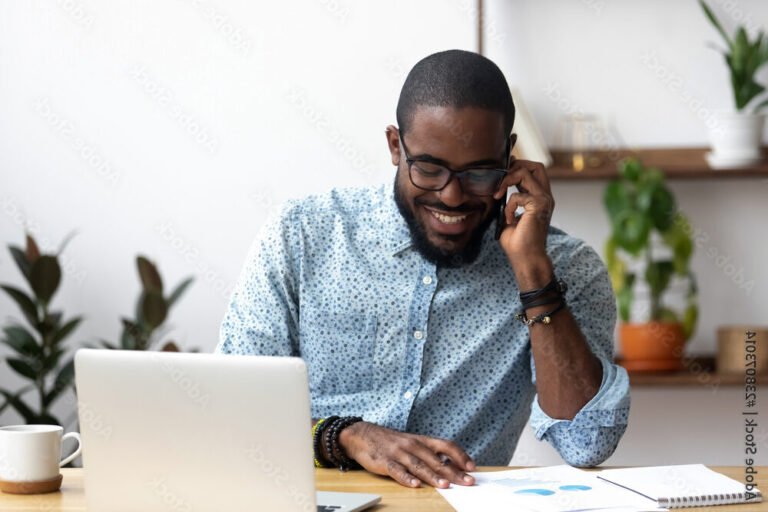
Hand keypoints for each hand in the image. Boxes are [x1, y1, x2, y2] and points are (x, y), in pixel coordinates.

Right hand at [339, 421, 475, 487]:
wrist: (363, 435)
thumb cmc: (391, 441)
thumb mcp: (412, 442)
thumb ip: (430, 452)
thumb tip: (451, 463)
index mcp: (421, 440)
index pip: (446, 445)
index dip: (460, 455)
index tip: (472, 466)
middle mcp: (413, 445)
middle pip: (436, 459)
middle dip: (454, 472)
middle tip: (467, 481)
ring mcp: (399, 454)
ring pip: (419, 466)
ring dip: (433, 476)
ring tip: (445, 485)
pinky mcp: (385, 462)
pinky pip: (397, 471)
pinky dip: (406, 478)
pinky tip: (415, 484)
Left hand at [493, 158, 554, 261]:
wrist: (526, 259)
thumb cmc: (518, 243)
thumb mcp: (509, 217)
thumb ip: (508, 202)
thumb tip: (497, 191)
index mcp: (540, 198)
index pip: (535, 172)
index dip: (519, 167)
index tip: (502, 173)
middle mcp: (545, 197)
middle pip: (537, 166)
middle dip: (517, 166)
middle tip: (502, 180)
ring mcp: (544, 200)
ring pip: (526, 172)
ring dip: (507, 181)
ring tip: (498, 196)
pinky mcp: (539, 205)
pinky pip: (517, 195)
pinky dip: (508, 206)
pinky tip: (509, 220)